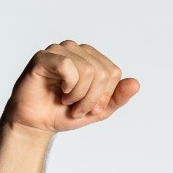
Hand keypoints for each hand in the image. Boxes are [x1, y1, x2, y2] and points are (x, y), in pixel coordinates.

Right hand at [2, 40, 139, 133]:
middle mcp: (77, 50)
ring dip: (80, 96)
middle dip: (93, 99)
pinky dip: (69, 86)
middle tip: (78, 109)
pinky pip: (68, 66)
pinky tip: (60, 92)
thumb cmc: (65, 113)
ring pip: (88, 70)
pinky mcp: (44, 57)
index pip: (114, 72)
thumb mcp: (99, 110)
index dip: (105, 96)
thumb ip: (118, 97)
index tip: (90, 108)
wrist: (37, 123)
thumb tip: (136, 84)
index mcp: (92, 59)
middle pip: (103, 72)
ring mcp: (60, 50)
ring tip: (69, 102)